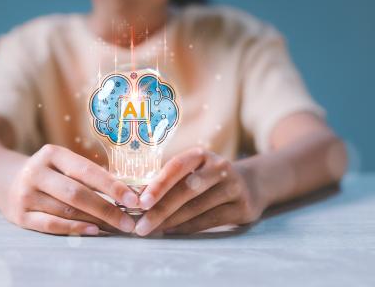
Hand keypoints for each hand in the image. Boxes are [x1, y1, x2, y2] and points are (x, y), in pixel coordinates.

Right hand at [0, 144, 138, 234]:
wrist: (4, 180)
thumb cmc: (48, 172)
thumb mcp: (63, 163)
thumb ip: (89, 174)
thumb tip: (126, 192)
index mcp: (52, 154)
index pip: (87, 171)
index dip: (112, 186)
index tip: (134, 199)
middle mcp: (36, 172)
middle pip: (77, 193)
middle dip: (107, 209)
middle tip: (129, 222)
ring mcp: (26, 194)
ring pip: (66, 210)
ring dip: (95, 220)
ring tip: (117, 227)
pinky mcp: (20, 215)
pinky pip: (51, 224)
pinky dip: (74, 228)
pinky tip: (94, 230)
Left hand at [134, 147, 266, 235]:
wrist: (250, 185)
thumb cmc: (207, 179)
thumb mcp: (193, 170)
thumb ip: (170, 181)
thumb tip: (136, 199)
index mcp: (201, 155)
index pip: (176, 167)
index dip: (158, 185)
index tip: (140, 202)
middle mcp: (219, 168)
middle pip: (186, 190)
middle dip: (160, 210)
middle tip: (140, 225)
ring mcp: (233, 187)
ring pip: (196, 208)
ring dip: (170, 222)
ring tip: (150, 230)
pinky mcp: (242, 208)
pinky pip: (209, 221)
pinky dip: (187, 228)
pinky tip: (170, 232)